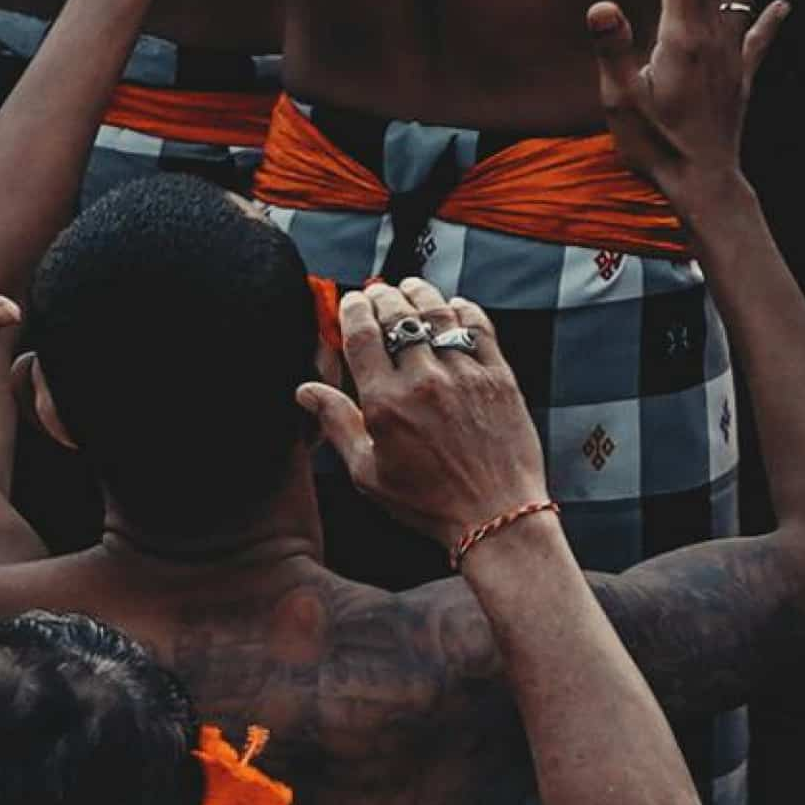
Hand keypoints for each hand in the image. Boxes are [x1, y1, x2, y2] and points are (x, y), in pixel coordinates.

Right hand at [307, 274, 556, 550]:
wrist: (497, 516)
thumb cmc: (429, 503)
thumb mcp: (368, 473)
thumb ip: (337, 424)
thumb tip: (305, 391)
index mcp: (386, 403)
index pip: (362, 335)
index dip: (353, 310)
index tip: (351, 302)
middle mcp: (425, 380)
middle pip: (398, 316)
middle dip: (382, 296)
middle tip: (377, 292)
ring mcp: (465, 374)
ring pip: (438, 313)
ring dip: (420, 293)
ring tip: (409, 287)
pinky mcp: (499, 376)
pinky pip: (479, 326)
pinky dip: (463, 309)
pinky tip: (453, 306)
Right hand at [586, 0, 778, 198]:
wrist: (704, 184)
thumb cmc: (657, 146)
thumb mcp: (621, 100)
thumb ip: (613, 50)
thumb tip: (601, 6)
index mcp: (683, 37)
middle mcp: (713, 39)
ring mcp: (732, 57)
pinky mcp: (741, 78)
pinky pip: (758, 39)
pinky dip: (770, 18)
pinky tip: (783, 5)